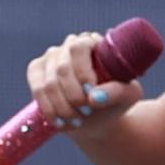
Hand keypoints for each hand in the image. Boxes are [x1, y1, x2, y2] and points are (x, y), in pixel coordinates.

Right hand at [25, 31, 143, 138]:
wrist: (98, 117)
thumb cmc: (116, 100)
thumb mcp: (128, 96)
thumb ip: (117, 92)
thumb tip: (94, 97)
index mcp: (94, 42)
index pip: (79, 49)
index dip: (82, 72)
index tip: (90, 94)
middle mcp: (70, 45)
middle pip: (62, 68)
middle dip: (73, 96)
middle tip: (86, 112)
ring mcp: (51, 57)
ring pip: (49, 83)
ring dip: (62, 107)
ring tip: (77, 121)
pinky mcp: (36, 72)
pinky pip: (37, 90)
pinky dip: (49, 109)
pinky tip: (61, 122)